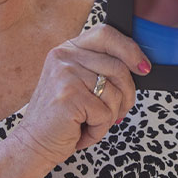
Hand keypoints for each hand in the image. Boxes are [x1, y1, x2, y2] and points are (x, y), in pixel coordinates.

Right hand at [11, 25, 150, 166]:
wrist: (34, 143)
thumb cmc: (61, 118)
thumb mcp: (80, 85)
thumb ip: (101, 69)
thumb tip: (140, 66)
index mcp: (67, 49)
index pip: (106, 34)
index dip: (130, 49)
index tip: (143, 67)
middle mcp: (64, 57)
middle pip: (118, 67)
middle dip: (127, 95)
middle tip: (117, 111)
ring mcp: (65, 74)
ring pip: (114, 93)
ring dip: (109, 116)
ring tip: (89, 121)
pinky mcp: (69, 96)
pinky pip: (105, 113)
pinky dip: (98, 129)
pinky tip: (81, 129)